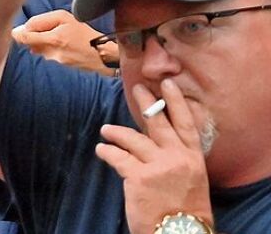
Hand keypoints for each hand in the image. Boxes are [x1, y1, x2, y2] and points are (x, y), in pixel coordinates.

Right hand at [12, 10, 113, 74]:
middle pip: (37, 31)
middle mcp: (60, 20)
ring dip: (45, 50)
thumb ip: (33, 38)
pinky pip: (53, 45)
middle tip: (44, 53)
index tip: (28, 47)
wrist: (107, 60)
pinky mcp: (69, 40)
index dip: (26, 36)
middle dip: (38, 44)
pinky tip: (61, 57)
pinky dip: (53, 52)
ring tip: (56, 56)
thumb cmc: (83, 51)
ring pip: (44, 40)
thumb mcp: (55, 43)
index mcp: (57, 16)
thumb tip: (15, 33)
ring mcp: (65, 30)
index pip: (32, 23)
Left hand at [96, 80, 213, 233]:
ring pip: (132, 138)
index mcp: (193, 159)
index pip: (185, 124)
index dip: (176, 102)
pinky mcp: (138, 176)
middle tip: (136, 89)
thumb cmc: (184, 212)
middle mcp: (177, 158)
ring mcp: (158, 166)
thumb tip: (157, 142)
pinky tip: (102, 150)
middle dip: (146, 103)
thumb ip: (178, 159)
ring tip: (106, 130)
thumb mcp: (191, 181)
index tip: (167, 83)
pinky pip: (118, 157)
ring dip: (116, 132)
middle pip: (158, 122)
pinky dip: (107, 152)